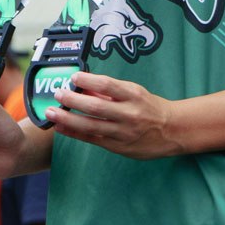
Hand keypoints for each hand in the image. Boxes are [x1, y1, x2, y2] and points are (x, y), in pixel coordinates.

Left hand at [45, 72, 181, 159]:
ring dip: (67, 118)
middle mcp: (129, 114)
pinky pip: (92, 139)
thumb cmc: (150, 107)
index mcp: (134, 95)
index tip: (73, 77)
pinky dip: (74, 133)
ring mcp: (123, 132)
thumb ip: (110, 91)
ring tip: (51, 112)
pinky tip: (61, 127)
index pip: (107, 85)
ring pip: (90, 126)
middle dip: (72, 100)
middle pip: (95, 107)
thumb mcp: (134, 92)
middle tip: (57, 94)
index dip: (88, 80)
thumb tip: (84, 86)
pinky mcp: (118, 147)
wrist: (172, 130)